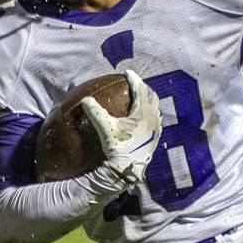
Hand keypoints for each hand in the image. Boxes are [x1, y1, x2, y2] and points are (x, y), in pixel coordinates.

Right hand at [81, 68, 161, 186]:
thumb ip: (96, 112)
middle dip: (143, 88)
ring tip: (140, 98)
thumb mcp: (105, 128)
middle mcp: (153, 118)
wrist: (127, 169)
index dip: (134, 79)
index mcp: (143, 112)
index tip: (127, 73)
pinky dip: (151, 113)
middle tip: (135, 84)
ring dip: (148, 101)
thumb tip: (85, 99)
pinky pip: (156, 120)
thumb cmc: (118, 147)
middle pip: (152, 96)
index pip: (140, 89)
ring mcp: (156, 129)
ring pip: (156, 108)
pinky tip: (145, 118)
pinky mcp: (155, 138)